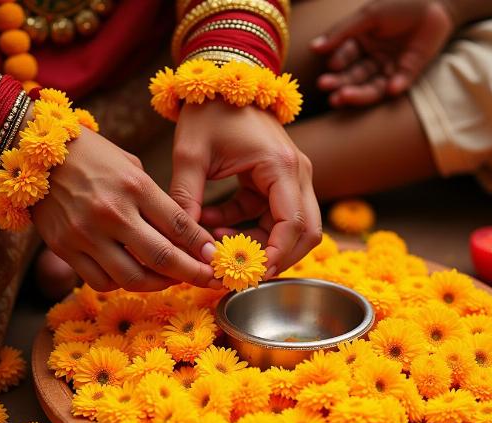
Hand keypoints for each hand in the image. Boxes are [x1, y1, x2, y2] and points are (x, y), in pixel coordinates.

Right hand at [32, 127, 219, 291]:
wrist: (36, 152)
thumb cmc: (93, 157)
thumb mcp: (132, 167)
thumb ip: (159, 202)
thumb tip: (190, 238)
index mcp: (134, 186)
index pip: (179, 226)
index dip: (202, 248)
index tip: (213, 258)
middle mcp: (112, 212)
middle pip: (162, 258)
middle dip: (192, 274)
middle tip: (207, 279)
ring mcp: (86, 234)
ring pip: (133, 279)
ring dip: (159, 285)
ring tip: (171, 279)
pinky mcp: (65, 248)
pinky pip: (102, 282)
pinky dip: (123, 285)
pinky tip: (134, 275)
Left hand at [169, 99, 321, 277]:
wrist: (221, 79)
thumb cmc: (208, 111)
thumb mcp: (191, 154)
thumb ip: (187, 199)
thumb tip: (184, 245)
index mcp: (281, 166)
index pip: (293, 225)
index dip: (275, 256)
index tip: (249, 274)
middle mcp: (297, 173)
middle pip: (306, 233)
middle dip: (276, 258)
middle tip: (240, 272)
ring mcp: (292, 177)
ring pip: (292, 229)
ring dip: (259, 244)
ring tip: (218, 246)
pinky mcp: (279, 181)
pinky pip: (272, 217)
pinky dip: (247, 228)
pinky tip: (214, 226)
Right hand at [310, 0, 453, 106]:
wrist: (436, 0)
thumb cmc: (399, 3)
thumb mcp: (368, 15)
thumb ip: (341, 32)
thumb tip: (313, 47)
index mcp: (360, 44)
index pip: (344, 59)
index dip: (337, 66)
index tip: (330, 69)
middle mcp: (372, 60)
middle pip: (354, 78)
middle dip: (341, 85)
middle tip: (330, 93)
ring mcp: (389, 69)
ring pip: (371, 87)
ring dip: (358, 95)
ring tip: (344, 98)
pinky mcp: (408, 74)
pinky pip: (399, 84)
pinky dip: (396, 86)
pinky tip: (391, 87)